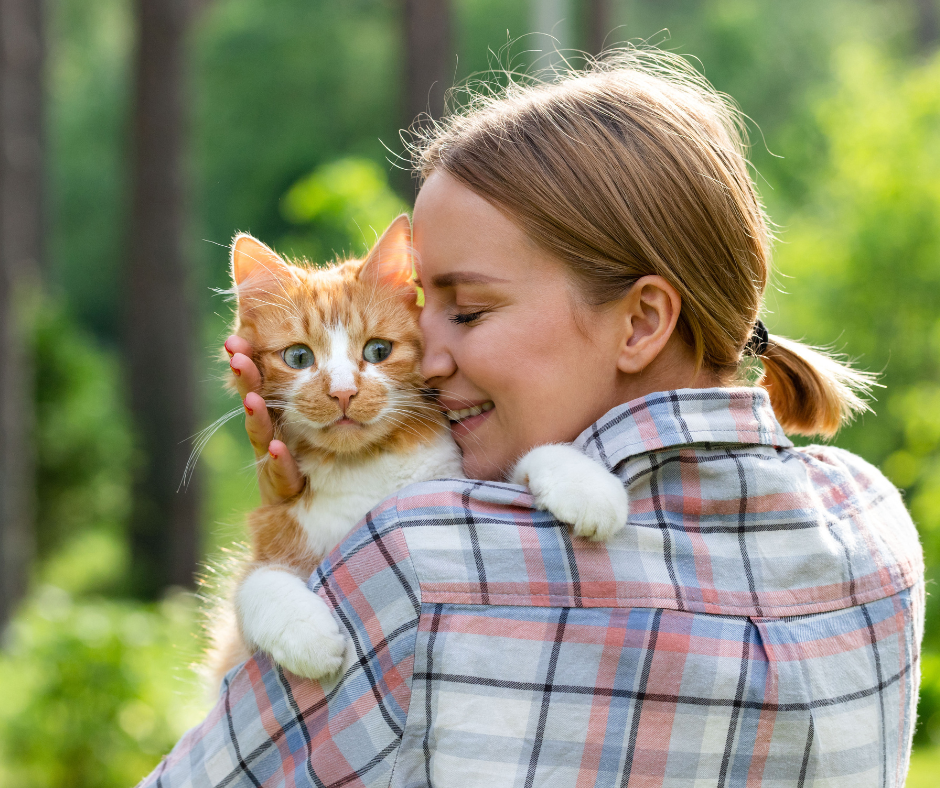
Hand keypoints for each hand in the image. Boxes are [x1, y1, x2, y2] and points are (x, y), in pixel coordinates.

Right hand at [225, 335, 304, 504]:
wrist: (309, 512)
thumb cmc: (310, 459)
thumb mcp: (314, 421)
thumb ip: (313, 390)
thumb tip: (318, 352)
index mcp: (275, 414)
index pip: (260, 382)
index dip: (248, 360)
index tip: (236, 339)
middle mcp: (269, 435)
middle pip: (254, 403)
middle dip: (246, 379)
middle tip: (236, 355)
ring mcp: (272, 461)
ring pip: (262, 435)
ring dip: (256, 416)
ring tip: (251, 398)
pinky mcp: (282, 488)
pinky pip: (281, 473)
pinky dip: (278, 459)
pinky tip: (276, 447)